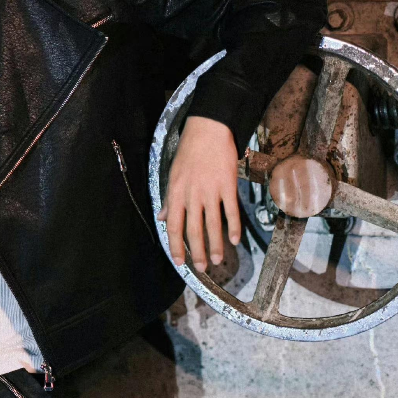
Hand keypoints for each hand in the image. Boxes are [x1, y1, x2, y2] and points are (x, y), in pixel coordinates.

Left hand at [157, 116, 240, 270]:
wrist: (208, 130)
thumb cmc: (188, 151)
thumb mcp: (173, 174)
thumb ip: (169, 198)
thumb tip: (163, 217)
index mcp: (176, 192)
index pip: (174, 225)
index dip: (176, 246)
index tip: (179, 262)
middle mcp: (191, 195)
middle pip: (193, 229)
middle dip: (197, 252)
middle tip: (202, 268)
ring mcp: (210, 191)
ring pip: (212, 224)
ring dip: (216, 244)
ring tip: (218, 260)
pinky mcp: (227, 185)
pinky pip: (230, 210)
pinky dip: (233, 227)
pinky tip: (234, 240)